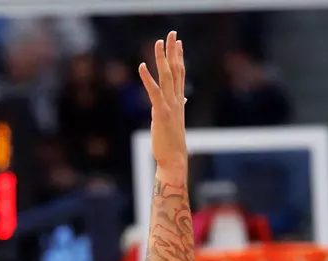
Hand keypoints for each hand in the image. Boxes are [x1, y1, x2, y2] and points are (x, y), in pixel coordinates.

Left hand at [138, 32, 187, 175]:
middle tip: (172, 34)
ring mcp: (170, 106)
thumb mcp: (176, 121)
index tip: (178, 43)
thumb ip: (179, 107)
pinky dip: (148, 78)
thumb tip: (184, 100)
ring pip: (167, 77)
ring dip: (162, 59)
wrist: (174, 159)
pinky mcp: (161, 113)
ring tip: (158, 42)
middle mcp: (177, 101)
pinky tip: (143, 66)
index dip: (179, 57)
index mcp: (179, 102)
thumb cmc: (173, 143)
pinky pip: (154, 92)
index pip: (181, 74)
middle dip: (174, 51)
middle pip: (176, 70)